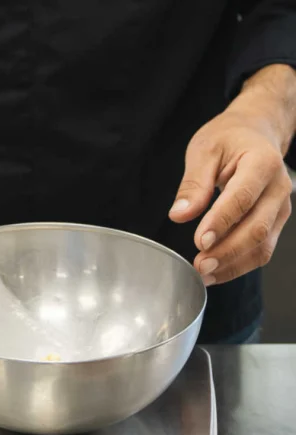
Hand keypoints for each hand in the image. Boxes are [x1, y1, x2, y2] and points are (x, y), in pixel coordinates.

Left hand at [169, 64, 295, 285]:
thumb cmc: (228, 139)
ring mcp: (280, 208)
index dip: (221, 222)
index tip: (199, 241)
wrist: (255, 133)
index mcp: (262, 162)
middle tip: (200, 265)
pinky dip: (239, 266)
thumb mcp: (204, 150)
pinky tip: (216, 273)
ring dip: (233, 264)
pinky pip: (261, 250)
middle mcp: (277, 187)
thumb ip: (193, 184)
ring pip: (262, 245)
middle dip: (227, 251)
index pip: (243, 197)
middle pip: (256, 227)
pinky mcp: (274, 222)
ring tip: (204, 274)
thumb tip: (180, 214)